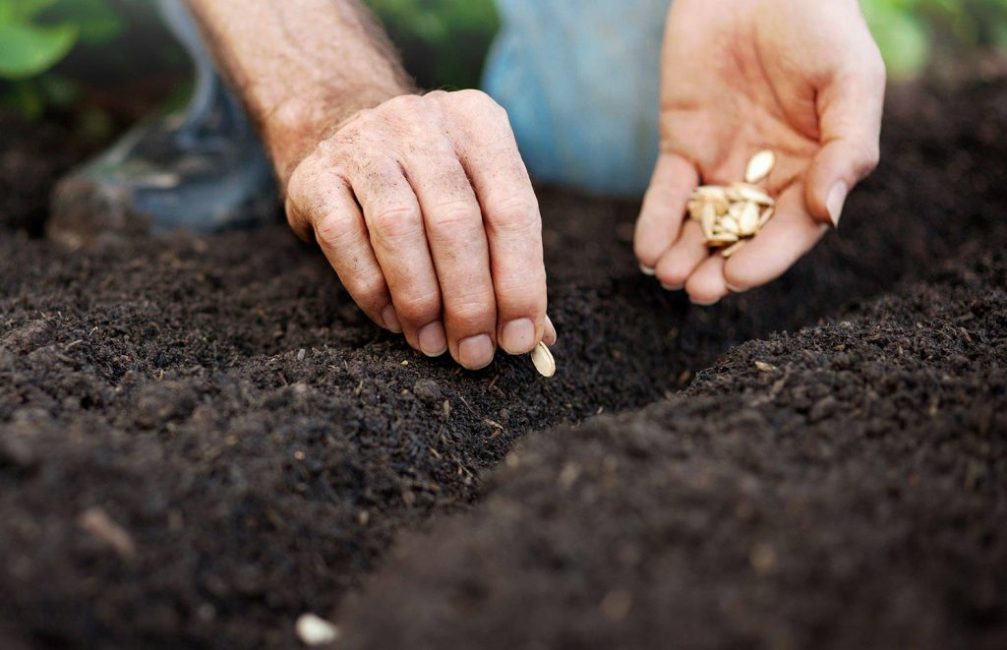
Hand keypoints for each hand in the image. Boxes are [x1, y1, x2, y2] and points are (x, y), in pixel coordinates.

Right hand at [284, 90, 554, 369]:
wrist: (338, 128)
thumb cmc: (429, 182)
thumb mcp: (478, 198)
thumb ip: (510, 260)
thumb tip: (536, 337)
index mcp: (479, 124)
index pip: (513, 209)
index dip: (520, 281)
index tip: (518, 339)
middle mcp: (422, 123)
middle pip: (455, 222)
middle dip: (469, 302)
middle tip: (474, 353)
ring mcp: (364, 142)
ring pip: (398, 228)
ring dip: (420, 300)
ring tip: (434, 344)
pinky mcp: (315, 174)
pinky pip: (343, 238)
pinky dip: (372, 289)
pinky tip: (392, 319)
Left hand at [635, 0, 885, 304]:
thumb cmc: (820, 24)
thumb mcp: (850, 81)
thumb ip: (847, 148)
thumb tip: (828, 215)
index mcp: (817, 170)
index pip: (791, 230)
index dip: (765, 258)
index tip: (737, 278)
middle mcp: (770, 177)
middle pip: (743, 238)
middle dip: (719, 268)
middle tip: (696, 290)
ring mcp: (724, 163)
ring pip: (702, 224)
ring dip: (684, 254)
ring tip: (668, 276)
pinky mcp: (683, 144)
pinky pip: (668, 192)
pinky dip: (656, 221)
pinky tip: (647, 249)